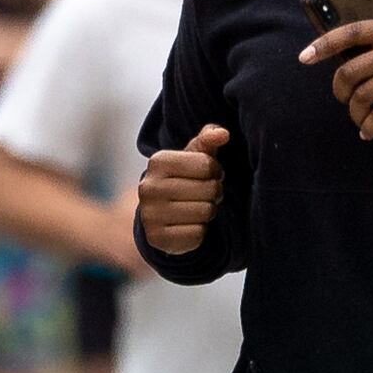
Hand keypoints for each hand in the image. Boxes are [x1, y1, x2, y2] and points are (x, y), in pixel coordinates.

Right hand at [135, 125, 229, 255]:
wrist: (159, 215)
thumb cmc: (183, 179)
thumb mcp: (194, 156)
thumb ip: (208, 140)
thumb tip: (223, 134)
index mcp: (158, 162)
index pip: (207, 164)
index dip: (215, 171)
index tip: (207, 175)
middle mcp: (149, 187)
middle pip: (209, 189)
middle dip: (214, 192)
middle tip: (204, 194)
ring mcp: (150, 214)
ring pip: (205, 212)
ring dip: (208, 211)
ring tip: (197, 208)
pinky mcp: (157, 238)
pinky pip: (197, 234)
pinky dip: (199, 231)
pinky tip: (188, 225)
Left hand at [304, 13, 372, 153]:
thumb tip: (367, 30)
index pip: (352, 31)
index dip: (324, 44)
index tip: (305, 57)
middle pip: (350, 70)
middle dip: (339, 90)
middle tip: (342, 98)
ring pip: (362, 95)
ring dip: (354, 112)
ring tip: (358, 118)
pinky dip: (369, 127)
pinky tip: (368, 132)